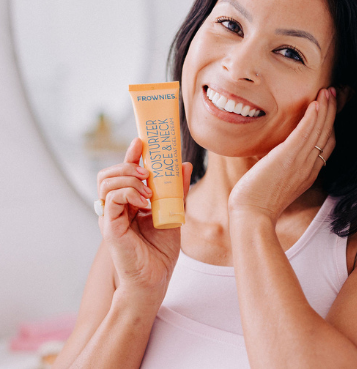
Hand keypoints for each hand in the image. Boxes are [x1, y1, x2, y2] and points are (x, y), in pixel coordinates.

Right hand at [97, 138, 192, 299]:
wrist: (154, 280)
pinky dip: (127, 192)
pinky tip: (144, 201)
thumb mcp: (174, 213)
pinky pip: (111, 198)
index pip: (124, 172)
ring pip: (106, 181)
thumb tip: (185, 165)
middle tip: (147, 171)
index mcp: (129, 202)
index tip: (141, 142)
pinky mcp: (109, 226)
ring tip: (148, 189)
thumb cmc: (161, 251)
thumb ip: (176, 190)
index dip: (130, 155)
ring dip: (128, 177)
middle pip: (109, 173)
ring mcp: (110, 216)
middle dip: (127, 164)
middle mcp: (116, 207)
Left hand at [228, 87, 335, 225]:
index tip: (329, 108)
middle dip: (332, 111)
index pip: (327, 145)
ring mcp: (301, 162)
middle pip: (328, 134)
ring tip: (328, 91)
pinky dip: (312, 118)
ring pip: (320, 130)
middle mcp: (310, 166)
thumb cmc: (258, 200)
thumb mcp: (277, 181)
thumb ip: (282, 167)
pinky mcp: (288, 157)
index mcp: (309, 173)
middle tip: (333, 93)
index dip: (330, 125)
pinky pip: (305, 133)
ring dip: (325, 108)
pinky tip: (316, 104)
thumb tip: (274, 156)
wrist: (252, 215)